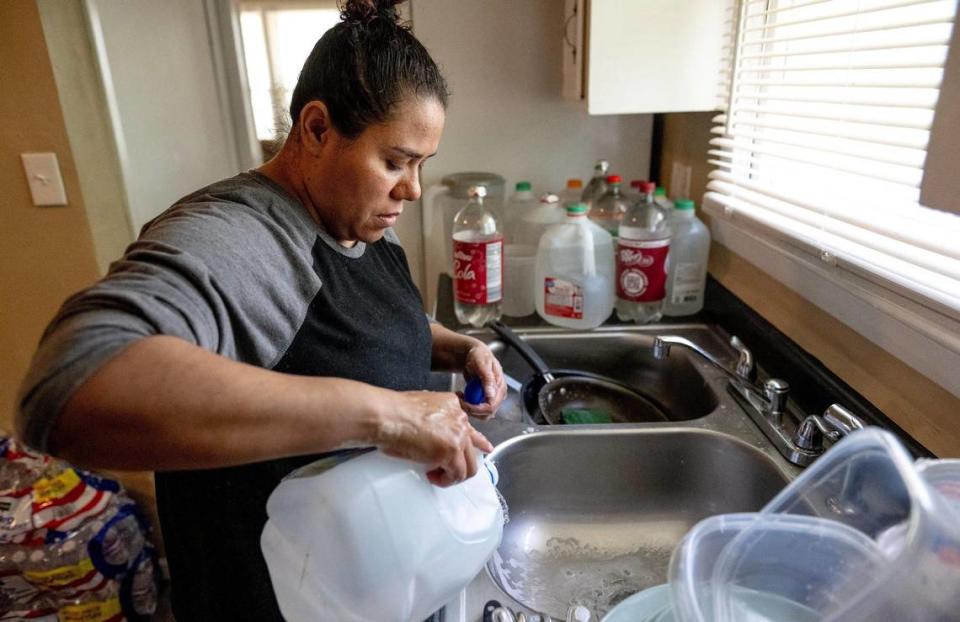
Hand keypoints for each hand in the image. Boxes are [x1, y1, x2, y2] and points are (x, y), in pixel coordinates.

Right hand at [373, 390, 493, 486]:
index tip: (484, 447)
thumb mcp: (419, 408)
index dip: (477, 441)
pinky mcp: (451, 452)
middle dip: (461, 463)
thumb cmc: (392, 413)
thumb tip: (429, 435)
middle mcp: (460, 418)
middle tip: (448, 472)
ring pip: (469, 464)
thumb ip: (432, 419)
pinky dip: (446, 480)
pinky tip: (434, 477)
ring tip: (437, 476)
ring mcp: (458, 435)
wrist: (387, 416)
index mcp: (451, 405)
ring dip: (453, 474)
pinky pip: (457, 474)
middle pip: (472, 448)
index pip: (469, 426)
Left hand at [461, 343, 506, 419]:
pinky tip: (462, 396)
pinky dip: (468, 406)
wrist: (474, 354)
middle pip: (487, 414)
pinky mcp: (484, 399)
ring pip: (482, 415)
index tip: (463, 402)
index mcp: (500, 387)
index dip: (476, 408)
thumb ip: (488, 380)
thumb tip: (491, 396)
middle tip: (459, 399)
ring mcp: (491, 398)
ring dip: (469, 409)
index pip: (491, 406)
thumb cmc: (479, 356)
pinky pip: (477, 410)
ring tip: (460, 397)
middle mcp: (498, 395)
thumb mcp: (482, 364)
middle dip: (471, 410)